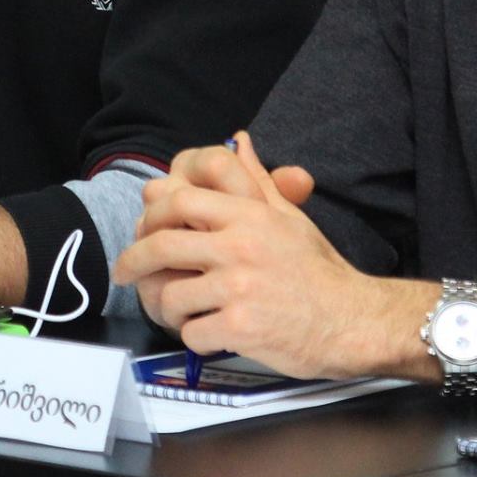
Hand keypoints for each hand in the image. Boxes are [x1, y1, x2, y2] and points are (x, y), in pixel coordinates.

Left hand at [124, 132, 314, 331]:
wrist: (351, 319)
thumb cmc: (318, 270)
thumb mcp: (288, 216)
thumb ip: (256, 179)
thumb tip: (238, 138)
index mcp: (248, 215)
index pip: (179, 201)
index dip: (151, 215)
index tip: (142, 230)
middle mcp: (239, 246)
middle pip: (161, 246)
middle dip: (132, 261)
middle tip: (124, 273)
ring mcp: (238, 287)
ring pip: (171, 295)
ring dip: (167, 308)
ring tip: (179, 312)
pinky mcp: (240, 327)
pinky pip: (191, 333)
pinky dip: (194, 338)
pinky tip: (208, 335)